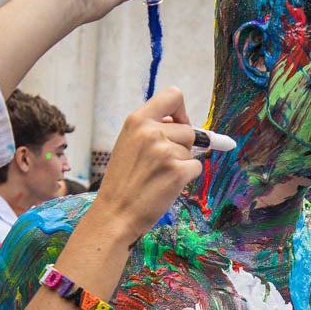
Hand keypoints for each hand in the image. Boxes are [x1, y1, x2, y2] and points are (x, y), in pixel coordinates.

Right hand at [89, 87, 202, 245]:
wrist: (115, 214)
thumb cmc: (123, 181)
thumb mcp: (129, 144)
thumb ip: (152, 129)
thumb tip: (184, 123)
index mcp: (136, 120)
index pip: (173, 95)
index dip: (181, 111)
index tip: (178, 124)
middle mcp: (150, 131)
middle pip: (189, 130)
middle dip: (182, 146)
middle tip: (159, 164)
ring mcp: (165, 151)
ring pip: (192, 151)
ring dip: (181, 163)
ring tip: (157, 176)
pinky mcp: (177, 171)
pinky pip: (196, 167)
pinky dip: (186, 177)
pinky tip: (165, 185)